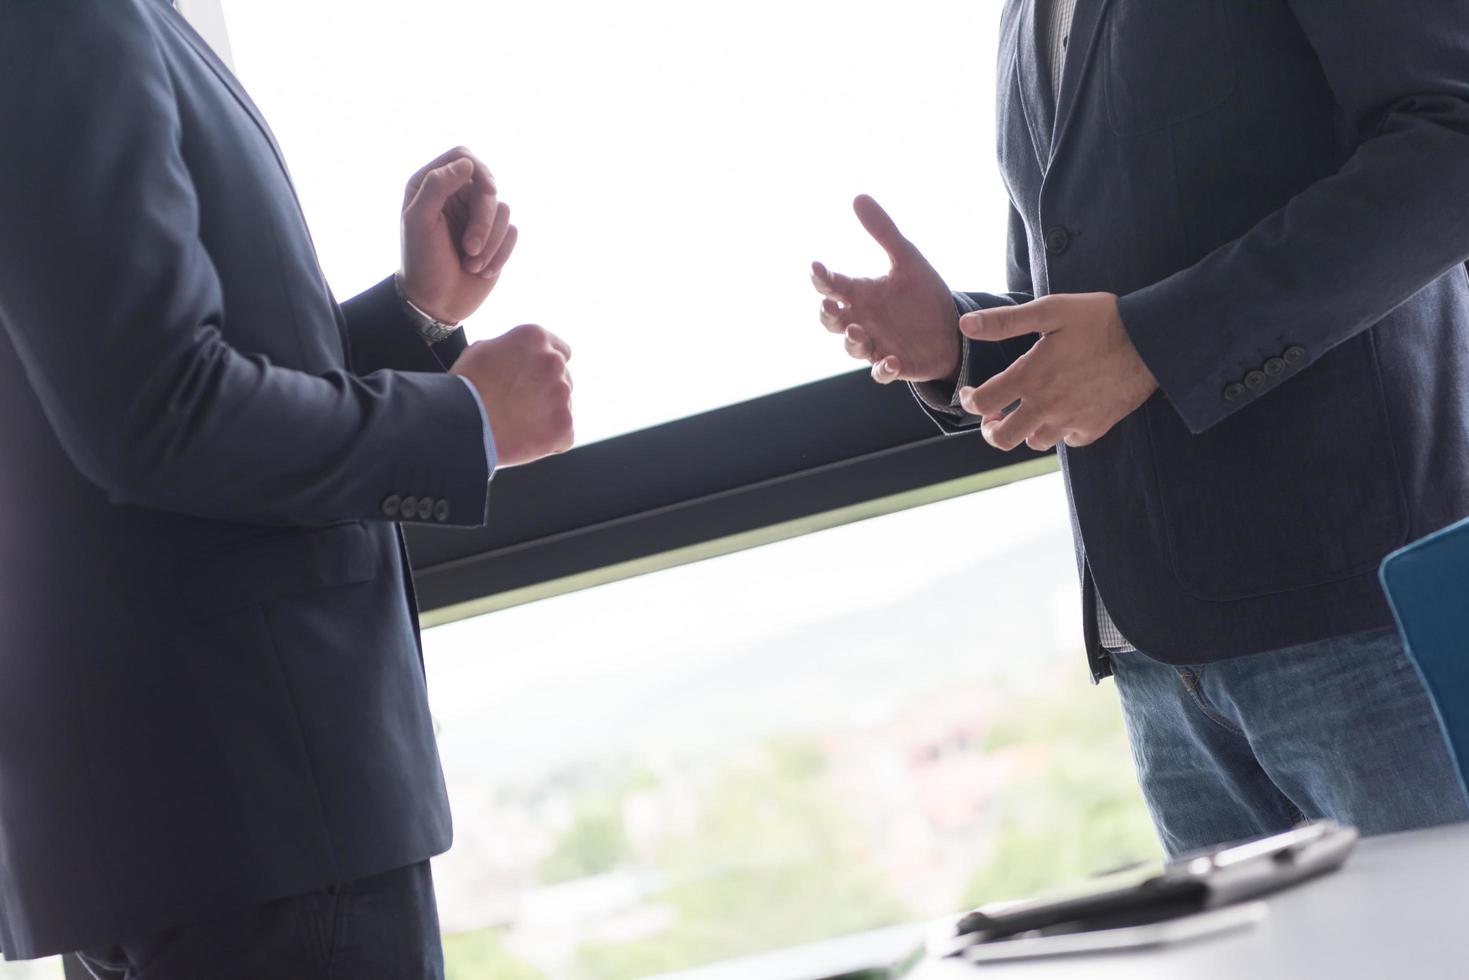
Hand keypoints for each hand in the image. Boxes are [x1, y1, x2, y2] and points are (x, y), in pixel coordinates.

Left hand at [399, 146, 518, 325]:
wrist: (437, 302)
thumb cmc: (422, 261)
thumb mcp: (419, 221)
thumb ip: (436, 186)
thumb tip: (468, 164)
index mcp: (432, 185)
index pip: (463, 157)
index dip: (479, 170)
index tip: (488, 190)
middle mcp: (457, 195)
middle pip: (488, 186)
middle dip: (483, 220)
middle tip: (470, 248)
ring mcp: (478, 216)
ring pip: (504, 211)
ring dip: (490, 243)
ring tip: (471, 264)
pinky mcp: (496, 237)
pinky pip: (512, 232)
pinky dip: (500, 254)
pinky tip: (482, 271)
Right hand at [450, 325, 573, 466]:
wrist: (461, 422)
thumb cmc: (466, 385)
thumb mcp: (482, 350)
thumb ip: (510, 348)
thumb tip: (518, 355)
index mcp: (535, 337)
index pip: (561, 351)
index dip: (546, 368)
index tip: (536, 381)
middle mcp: (554, 361)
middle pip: (563, 379)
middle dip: (547, 392)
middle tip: (520, 406)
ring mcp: (561, 394)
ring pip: (563, 407)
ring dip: (547, 415)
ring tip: (517, 424)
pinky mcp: (563, 425)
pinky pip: (564, 436)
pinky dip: (549, 441)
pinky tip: (525, 440)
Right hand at [811, 195, 961, 383]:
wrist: (952, 327)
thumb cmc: (922, 294)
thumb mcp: (907, 258)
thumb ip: (883, 231)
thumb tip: (858, 196)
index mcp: (860, 293)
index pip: (832, 285)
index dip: (821, 278)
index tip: (816, 267)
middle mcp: (862, 319)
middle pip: (832, 321)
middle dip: (828, 315)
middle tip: (830, 306)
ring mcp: (875, 343)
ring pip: (851, 347)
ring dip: (851, 341)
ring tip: (857, 332)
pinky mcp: (894, 364)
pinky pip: (880, 371)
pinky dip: (882, 369)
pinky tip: (892, 361)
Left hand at [957, 293, 1157, 450]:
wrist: (1152, 340)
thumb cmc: (1102, 319)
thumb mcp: (1051, 310)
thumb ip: (1006, 321)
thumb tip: (966, 325)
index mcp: (1031, 376)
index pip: (983, 402)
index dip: (968, 400)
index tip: (970, 394)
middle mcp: (1047, 405)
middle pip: (1002, 438)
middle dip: (990, 429)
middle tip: (993, 417)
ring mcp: (1072, 420)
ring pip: (1034, 443)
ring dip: (1024, 431)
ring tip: (1026, 414)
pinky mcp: (1095, 427)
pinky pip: (1068, 442)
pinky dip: (1059, 433)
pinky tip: (1061, 415)